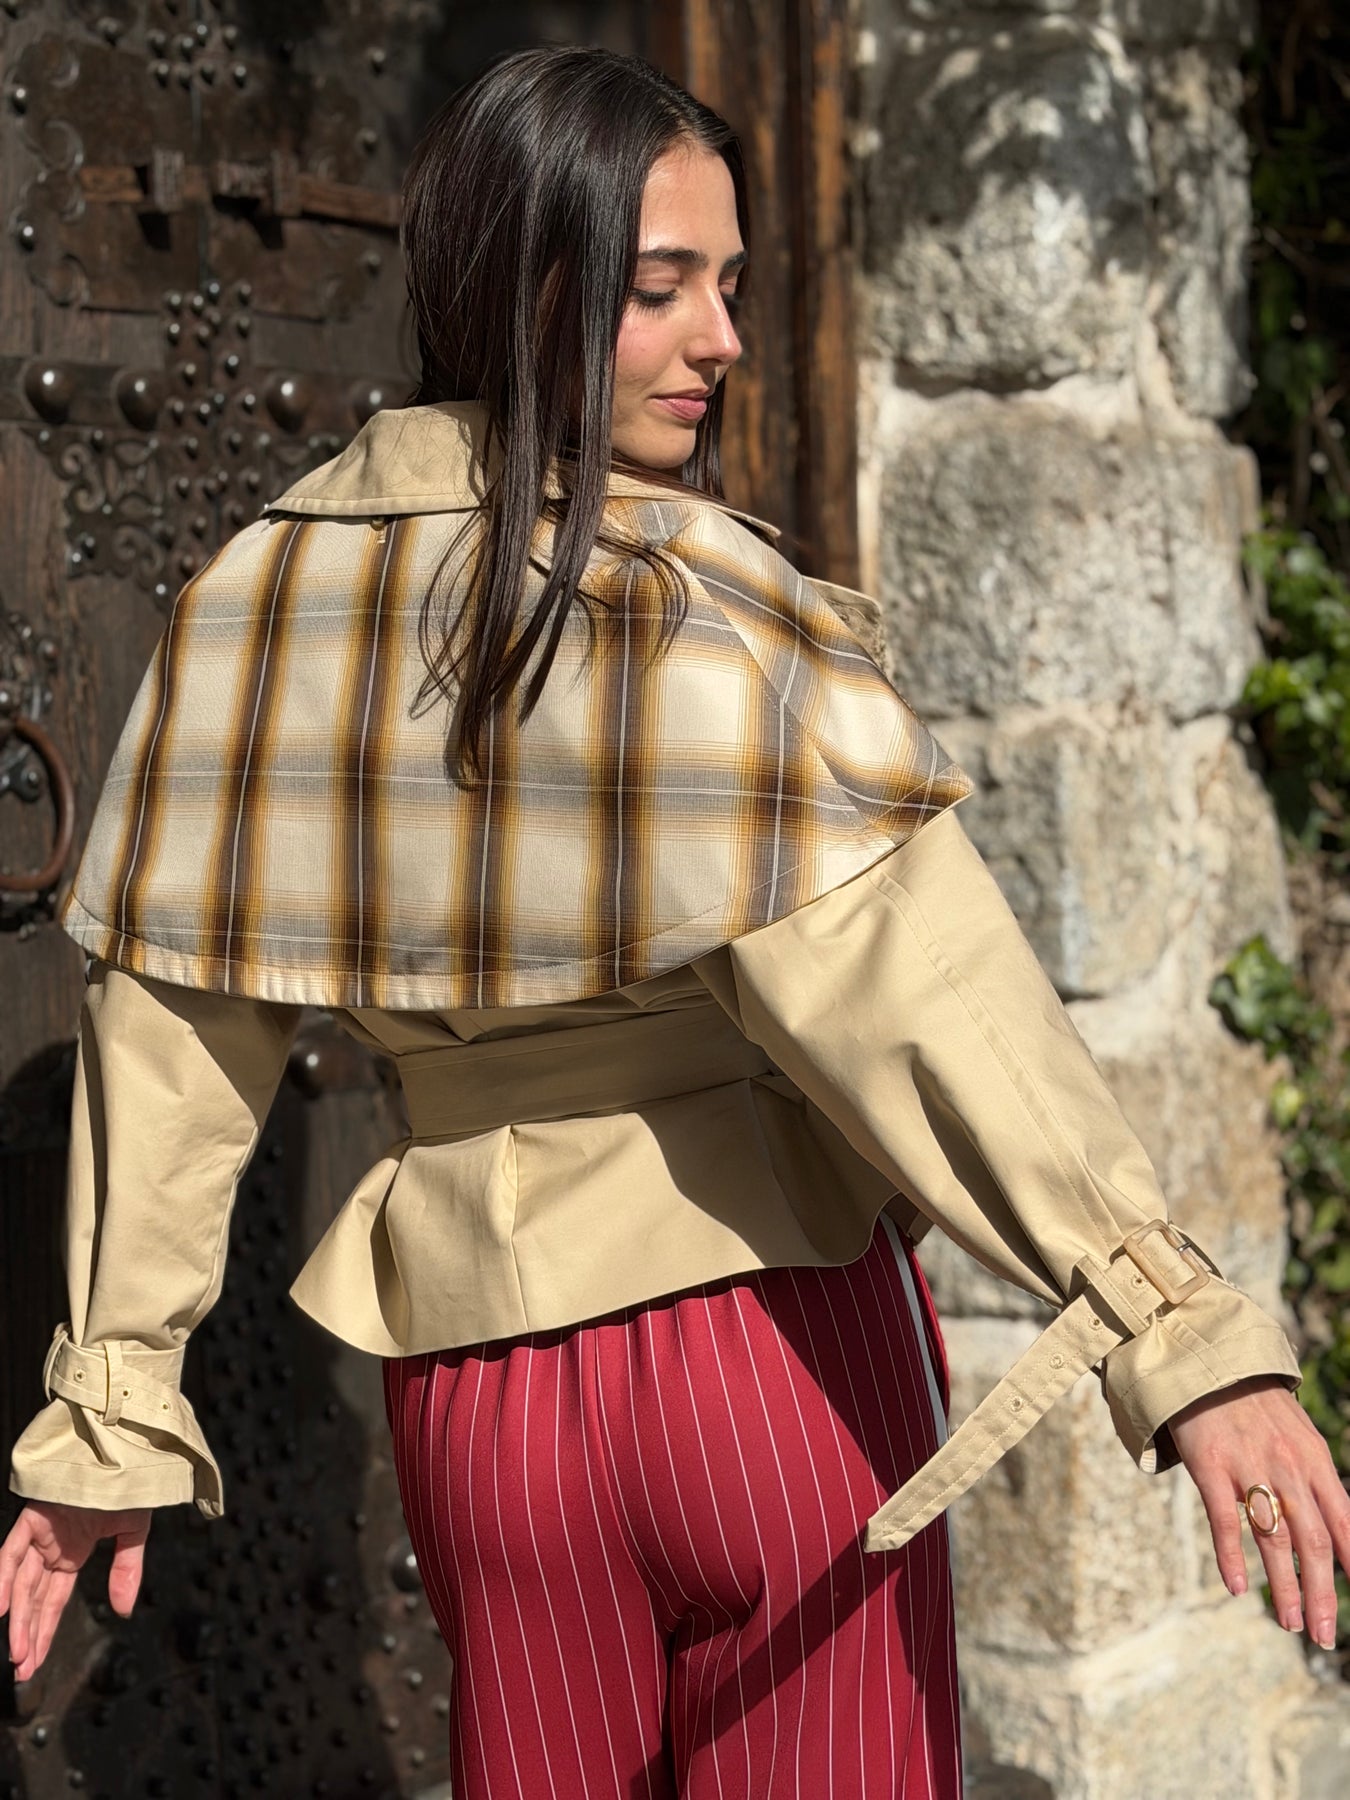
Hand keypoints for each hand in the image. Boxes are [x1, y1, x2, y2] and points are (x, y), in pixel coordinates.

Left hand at [0, 1500, 150, 1679]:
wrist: (130, 1449)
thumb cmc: (132, 1483)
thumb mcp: (134, 1532)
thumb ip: (126, 1570)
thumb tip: (122, 1612)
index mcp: (71, 1551)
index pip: (52, 1600)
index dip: (44, 1632)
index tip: (35, 1663)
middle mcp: (51, 1547)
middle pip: (33, 1599)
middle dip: (28, 1635)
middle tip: (23, 1670)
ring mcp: (40, 1532)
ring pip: (21, 1583)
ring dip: (19, 1619)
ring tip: (19, 1653)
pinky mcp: (34, 1517)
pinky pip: (13, 1552)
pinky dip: (3, 1579)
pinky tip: (1, 1608)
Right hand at [1168, 1375, 1349, 1648]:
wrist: (1209, 1363)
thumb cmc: (1258, 1407)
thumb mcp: (1301, 1438)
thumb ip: (1318, 1483)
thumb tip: (1341, 1533)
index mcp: (1315, 1461)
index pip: (1344, 1521)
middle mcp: (1287, 1466)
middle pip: (1312, 1540)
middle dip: (1322, 1592)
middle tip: (1322, 1634)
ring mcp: (1248, 1466)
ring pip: (1273, 1537)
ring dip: (1285, 1586)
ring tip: (1290, 1623)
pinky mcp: (1209, 1466)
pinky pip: (1224, 1520)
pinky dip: (1231, 1557)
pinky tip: (1238, 1588)